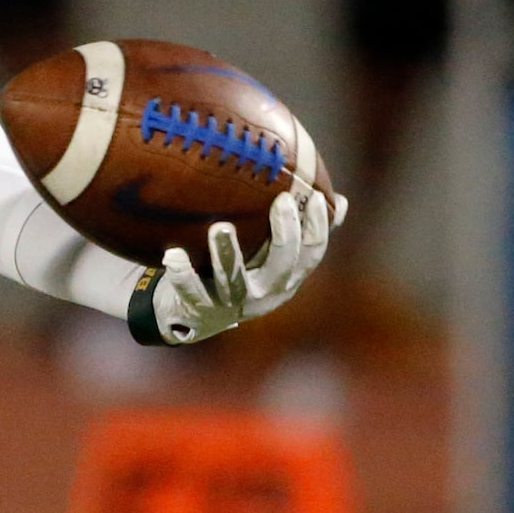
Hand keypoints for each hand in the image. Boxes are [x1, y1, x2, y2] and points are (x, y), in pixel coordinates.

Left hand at [132, 186, 340, 345]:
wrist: (195, 316)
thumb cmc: (240, 275)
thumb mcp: (271, 257)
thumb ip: (301, 233)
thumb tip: (339, 201)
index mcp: (286, 279)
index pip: (311, 254)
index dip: (318, 228)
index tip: (313, 196)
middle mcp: (266, 294)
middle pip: (282, 264)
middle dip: (285, 232)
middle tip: (281, 200)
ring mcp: (233, 303)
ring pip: (233, 281)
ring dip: (227, 254)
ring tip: (220, 227)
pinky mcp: (200, 309)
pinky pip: (191, 292)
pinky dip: (182, 274)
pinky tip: (173, 254)